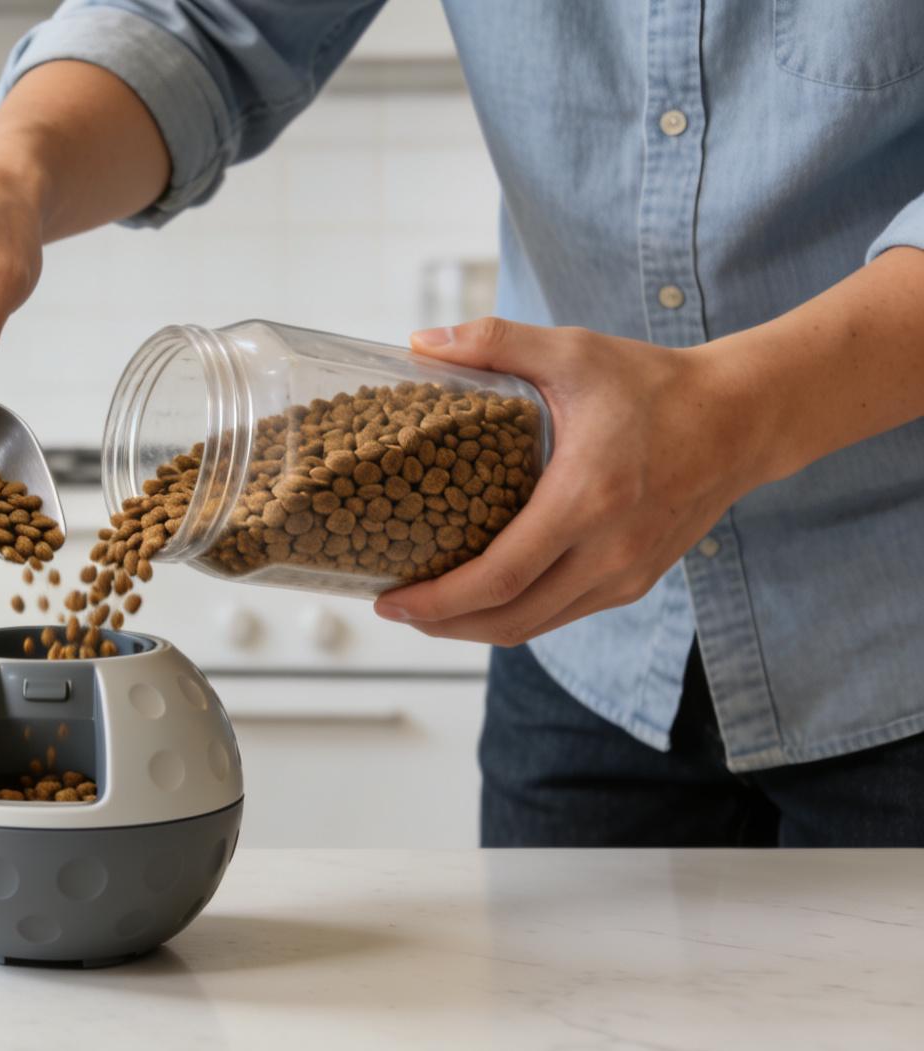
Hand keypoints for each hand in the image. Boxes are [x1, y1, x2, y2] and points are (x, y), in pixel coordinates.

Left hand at [372, 317, 768, 645]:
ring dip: (473, 628)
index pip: (499, 577)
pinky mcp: (635, 581)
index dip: (437, 600)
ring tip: (426, 608)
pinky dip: (513, 616)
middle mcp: (609, 551)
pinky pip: (561, 615)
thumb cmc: (655, 384)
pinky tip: (480, 596)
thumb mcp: (573, 351)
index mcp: (587, 499)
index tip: (389, 601)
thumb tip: (418, 341)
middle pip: (509, 619)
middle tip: (393, 607)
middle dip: (442, 625)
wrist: (742, 417)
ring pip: (534, 627)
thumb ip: (495, 341)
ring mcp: (626, 574)